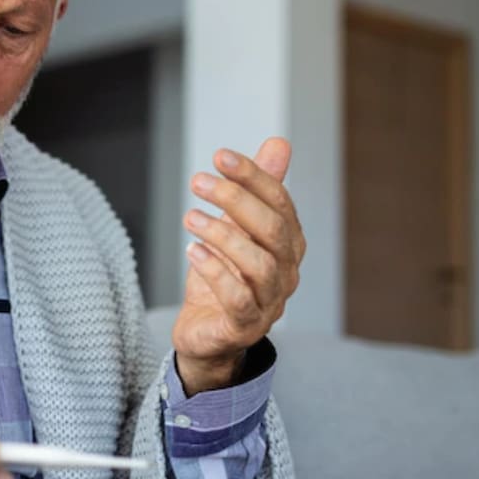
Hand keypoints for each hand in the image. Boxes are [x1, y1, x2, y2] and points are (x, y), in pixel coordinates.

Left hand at [172, 138, 305, 394]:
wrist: (205, 335)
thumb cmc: (222, 277)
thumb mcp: (235, 228)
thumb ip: (255, 190)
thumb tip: (279, 143)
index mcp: (288, 245)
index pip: (280, 203)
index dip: (253, 176)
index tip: (220, 156)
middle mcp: (286, 273)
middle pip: (272, 230)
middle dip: (236, 199)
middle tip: (199, 181)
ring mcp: (270, 303)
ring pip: (259, 264)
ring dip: (222, 234)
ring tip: (190, 216)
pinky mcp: (244, 327)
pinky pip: (238, 298)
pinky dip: (215, 271)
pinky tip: (193, 250)